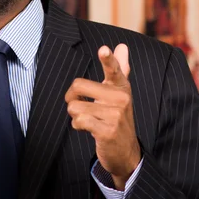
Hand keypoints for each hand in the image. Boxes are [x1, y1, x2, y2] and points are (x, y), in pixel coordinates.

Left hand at [65, 44, 140, 190]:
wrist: (126, 152)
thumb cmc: (117, 117)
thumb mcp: (120, 93)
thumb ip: (120, 68)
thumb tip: (122, 46)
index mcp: (122, 86)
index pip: (114, 69)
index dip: (108, 59)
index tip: (104, 49)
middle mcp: (121, 98)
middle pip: (78, 85)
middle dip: (72, 97)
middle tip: (81, 105)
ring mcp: (115, 115)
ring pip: (75, 107)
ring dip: (75, 115)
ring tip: (89, 120)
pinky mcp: (107, 131)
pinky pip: (79, 121)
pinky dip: (77, 126)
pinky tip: (88, 129)